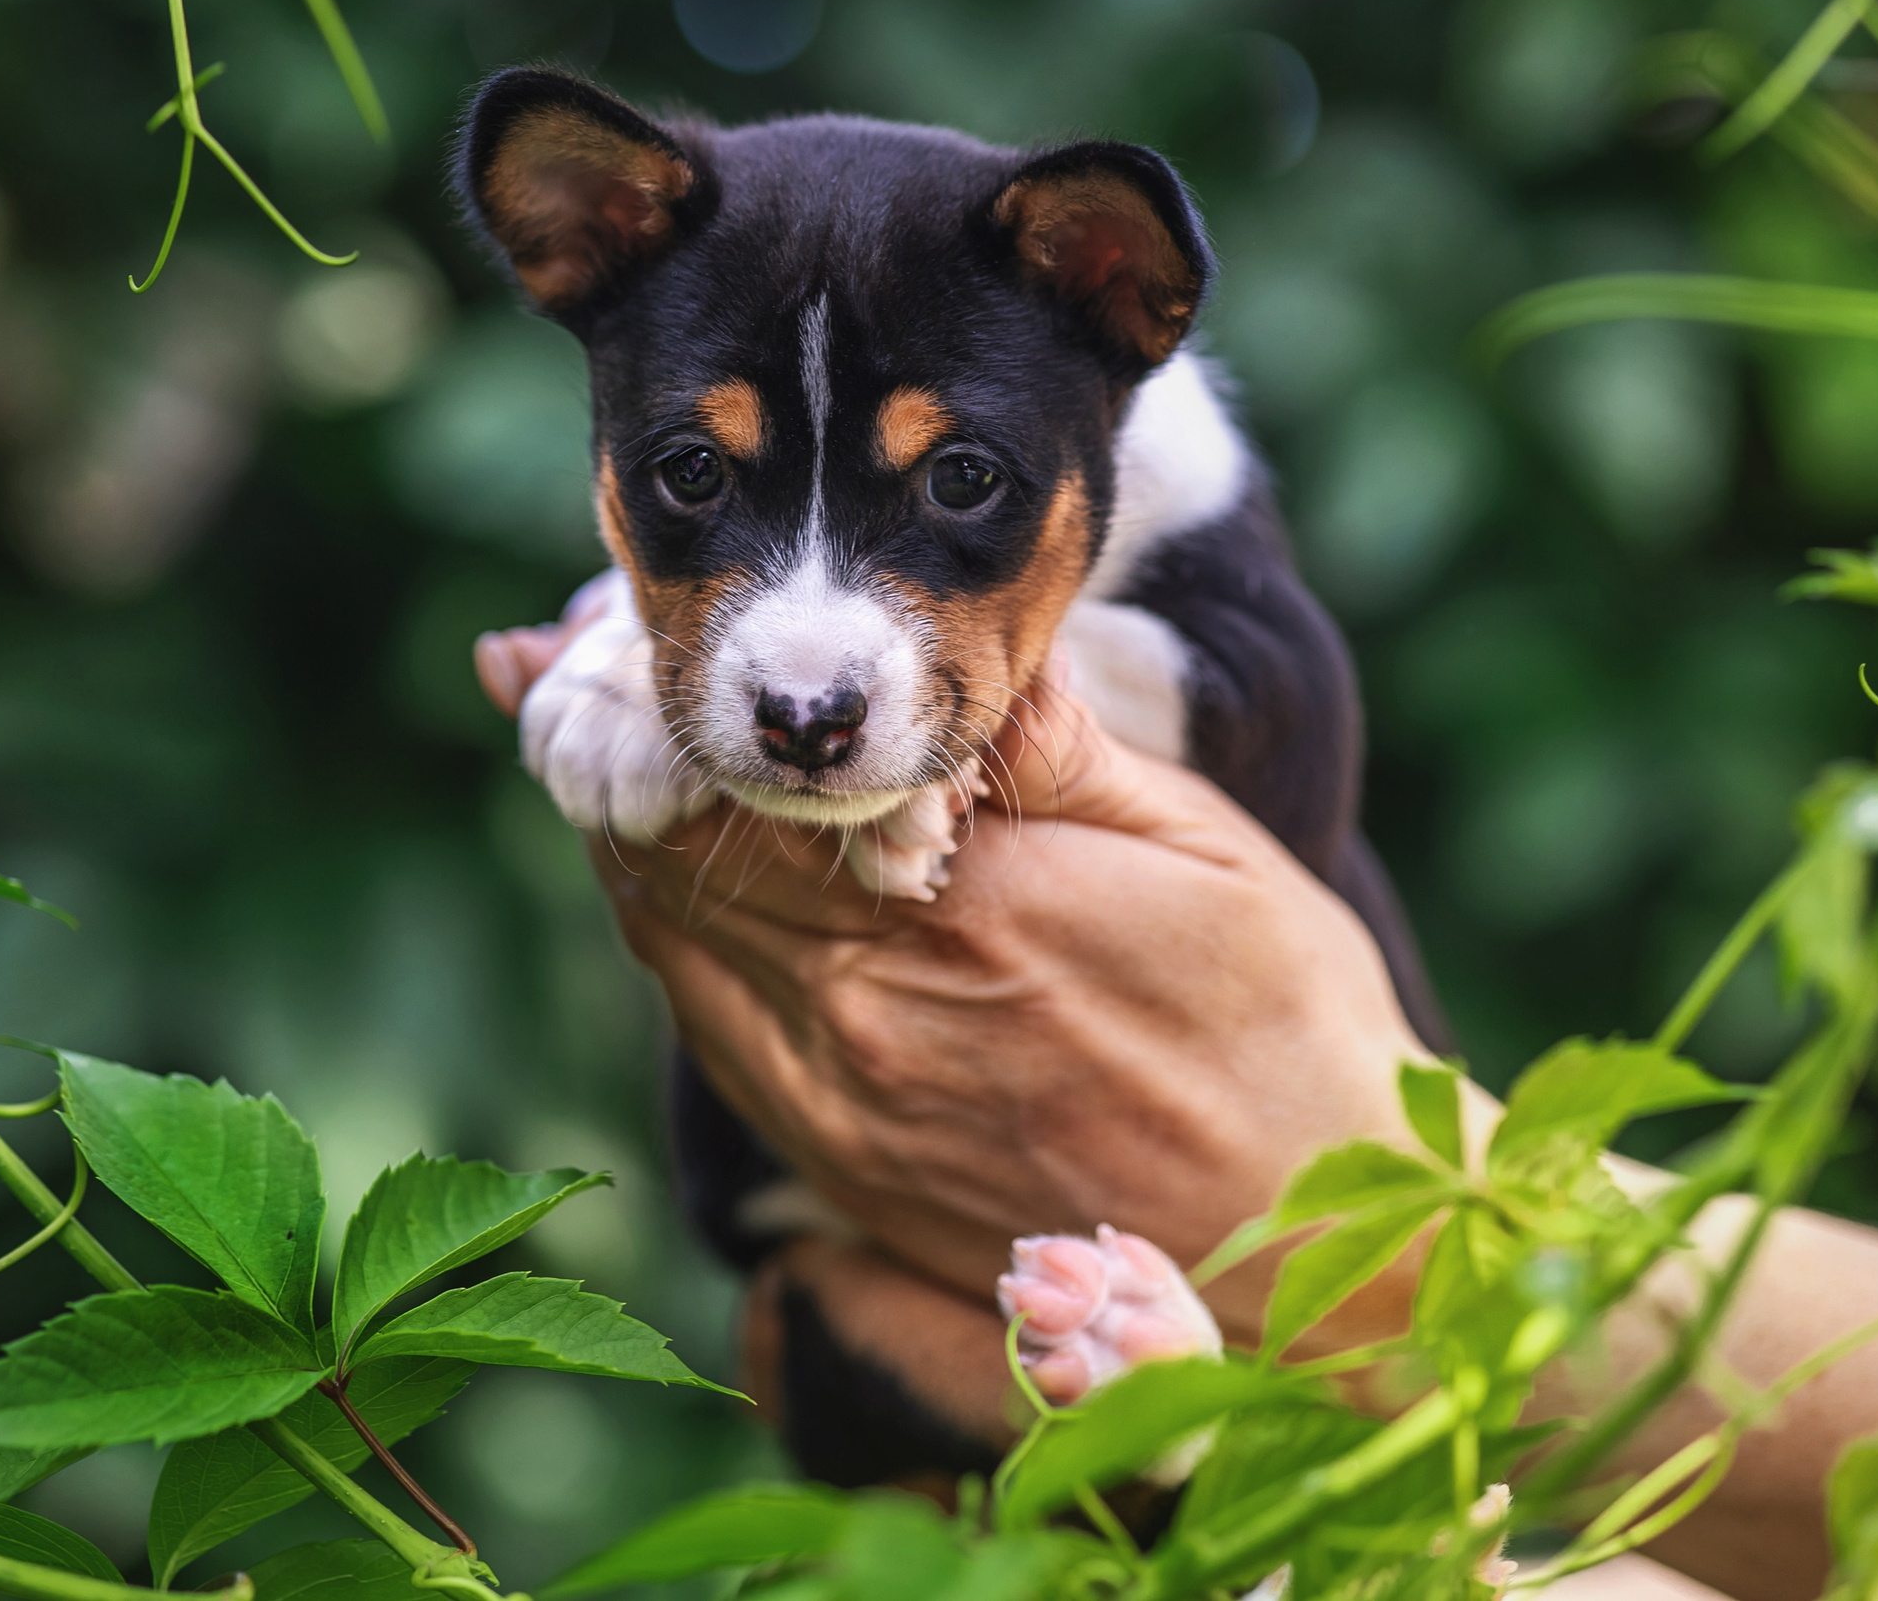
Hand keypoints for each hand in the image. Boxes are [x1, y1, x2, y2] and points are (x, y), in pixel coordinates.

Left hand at [592, 674, 1437, 1347]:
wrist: (1309, 1260)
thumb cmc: (1285, 1035)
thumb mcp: (1207, 849)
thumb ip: (1062, 750)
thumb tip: (959, 652)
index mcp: (968, 904)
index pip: (750, 778)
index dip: (669, 692)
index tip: (626, 618)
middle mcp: (874, 1008)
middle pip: (678, 854)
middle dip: (623, 748)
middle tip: (568, 661)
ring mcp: (844, 1101)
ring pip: (672, 944)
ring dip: (630, 843)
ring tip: (598, 750)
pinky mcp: (842, 1167)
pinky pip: (711, 1033)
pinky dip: (675, 945)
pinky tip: (677, 887)